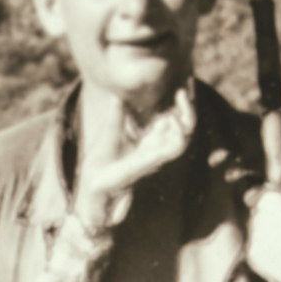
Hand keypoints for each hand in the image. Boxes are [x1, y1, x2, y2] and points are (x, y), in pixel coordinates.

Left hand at [74, 83, 195, 231]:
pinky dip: (178, 134)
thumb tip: (116, 96)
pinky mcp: (149, 164)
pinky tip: (172, 120)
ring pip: (184, 138)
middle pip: (184, 130)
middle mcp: (155, 150)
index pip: (173, 123)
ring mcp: (154, 157)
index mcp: (149, 141)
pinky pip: (174, 150)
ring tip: (179, 103)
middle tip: (181, 93)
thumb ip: (116, 117)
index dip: (181, 107)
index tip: (179, 90)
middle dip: (188, 110)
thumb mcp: (109, 136)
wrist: (92, 191)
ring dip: (187, 119)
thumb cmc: (100, 167)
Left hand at [245, 185, 280, 281]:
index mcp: (273, 199)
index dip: (275, 208)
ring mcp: (254, 236)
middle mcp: (259, 215)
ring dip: (270, 239)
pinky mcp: (252, 255)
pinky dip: (267, 255)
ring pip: (257, 233)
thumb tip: (260, 193)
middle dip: (271, 223)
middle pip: (257, 214)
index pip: (261, 196)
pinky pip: (256, 251)